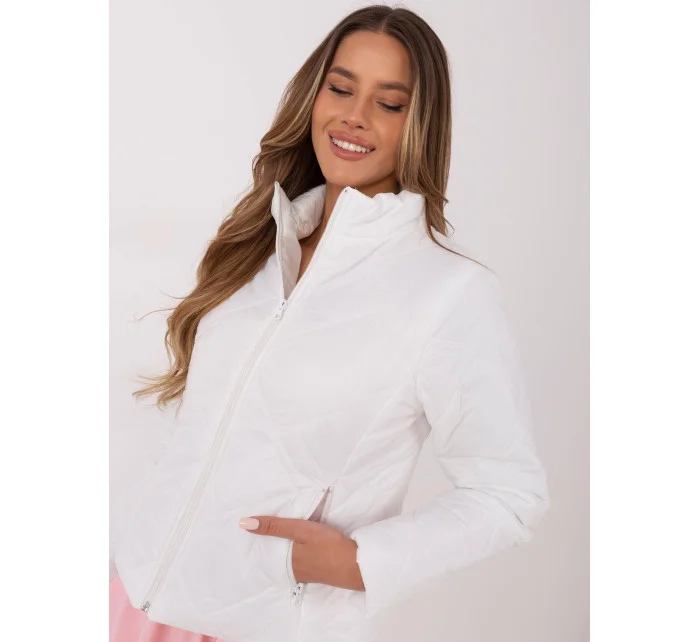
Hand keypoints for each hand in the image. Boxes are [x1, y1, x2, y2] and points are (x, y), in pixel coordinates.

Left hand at [239, 515, 364, 591]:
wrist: (356, 566)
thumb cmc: (328, 546)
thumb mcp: (301, 530)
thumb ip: (275, 526)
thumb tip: (244, 523)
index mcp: (286, 561)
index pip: (265, 550)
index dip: (258, 541)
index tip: (249, 531)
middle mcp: (293, 570)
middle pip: (276, 557)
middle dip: (269, 547)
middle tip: (259, 533)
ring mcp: (306, 573)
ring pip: (288, 560)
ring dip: (283, 551)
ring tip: (277, 539)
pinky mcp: (318, 572)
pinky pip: (300, 562)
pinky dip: (296, 554)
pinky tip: (300, 550)